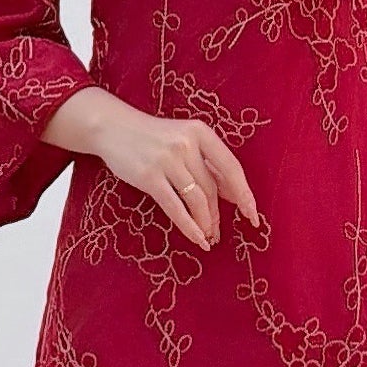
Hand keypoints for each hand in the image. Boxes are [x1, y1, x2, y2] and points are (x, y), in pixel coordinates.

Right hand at [41, 88, 258, 249]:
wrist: (113, 127)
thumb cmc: (153, 138)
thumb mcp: (185, 140)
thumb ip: (208, 164)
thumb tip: (234, 195)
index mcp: (201, 132)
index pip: (231, 168)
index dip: (244, 194)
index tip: (252, 216)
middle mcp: (186, 144)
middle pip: (212, 188)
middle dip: (218, 215)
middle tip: (218, 233)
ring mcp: (167, 159)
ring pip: (197, 200)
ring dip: (205, 223)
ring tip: (207, 237)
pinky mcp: (149, 176)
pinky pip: (175, 207)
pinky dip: (189, 226)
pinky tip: (196, 239)